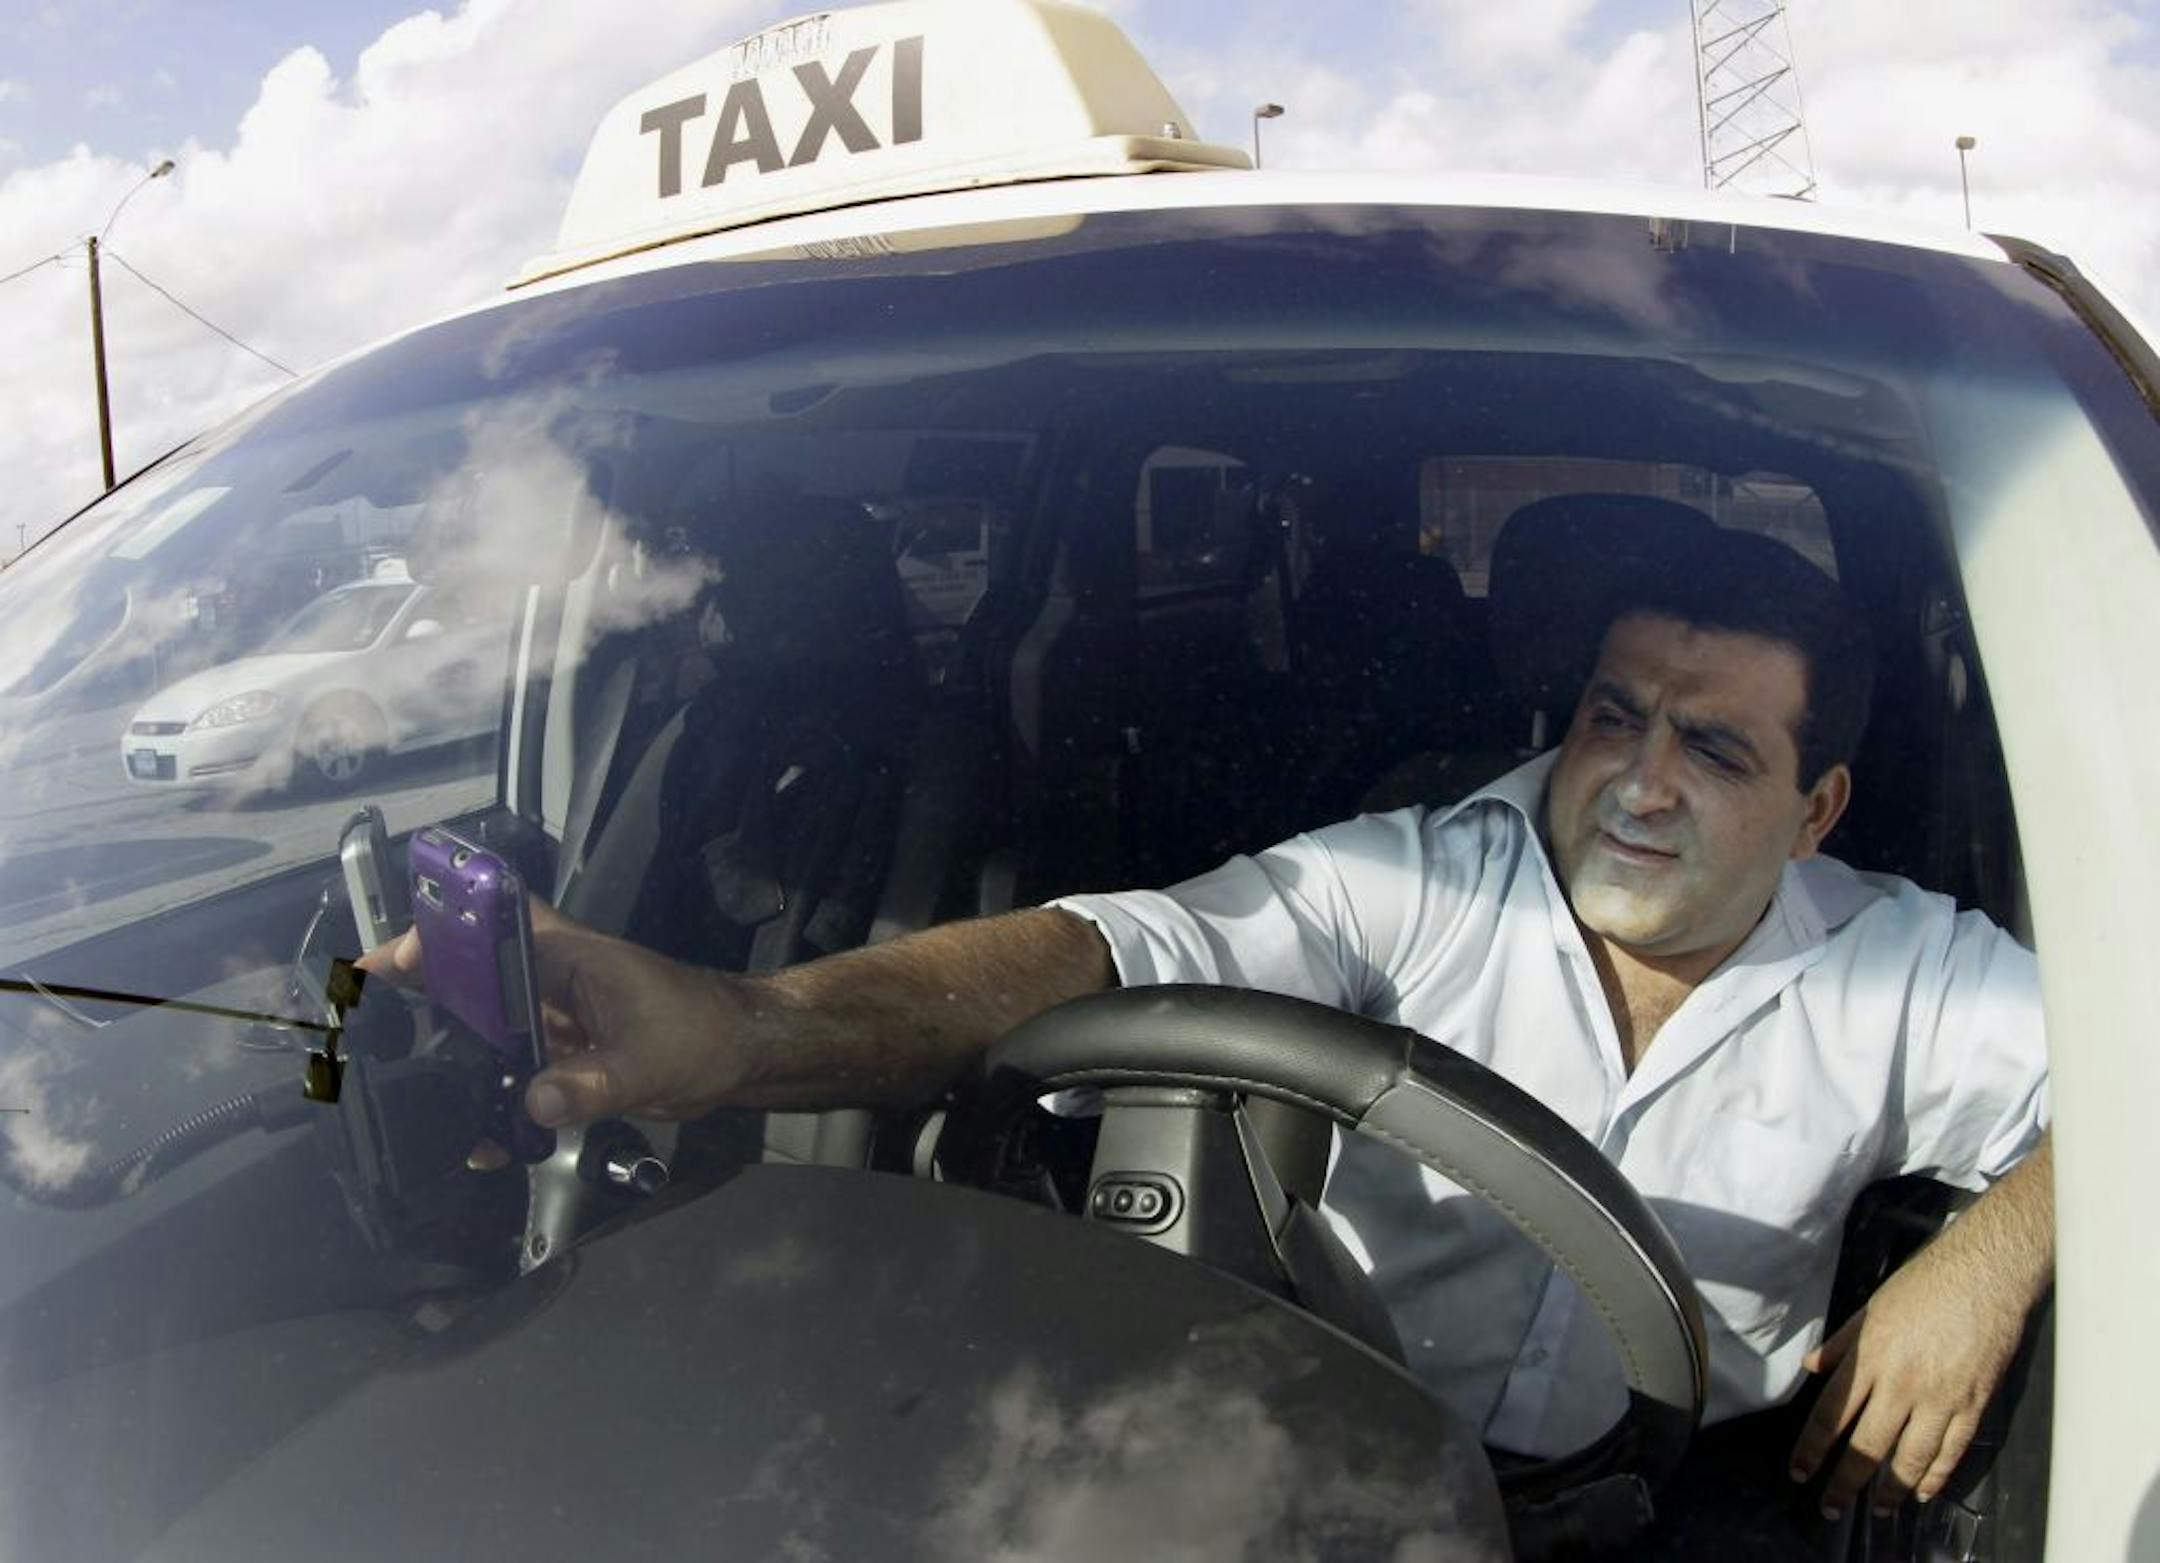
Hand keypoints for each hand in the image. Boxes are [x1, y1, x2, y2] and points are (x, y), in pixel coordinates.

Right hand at [355, 898, 756, 1132]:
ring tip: (402, 1090)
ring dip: (450, 1055)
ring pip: (484, 1027)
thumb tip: (533, 1103)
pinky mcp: (562, 1056)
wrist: (740, 1055)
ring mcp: (553, 1019)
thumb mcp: (649, 1060)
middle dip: (418, 998)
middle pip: (471, 977)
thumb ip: (592, 1083)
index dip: (438, 936)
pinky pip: (513, 1072)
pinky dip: (492, 1102)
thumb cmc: (702, 1033)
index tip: (388, 965)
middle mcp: (550, 982)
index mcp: (567, 958)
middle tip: (364, 1032)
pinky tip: (475, 1144)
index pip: (492, 927)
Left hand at [1787, 1241, 2027, 1520]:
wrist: (1986, 1273)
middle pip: (1866, 1445)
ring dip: (1890, 1490)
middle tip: (1831, 1507)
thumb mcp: (1871, 1307)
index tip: (1799, 1472)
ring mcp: (1940, 1397)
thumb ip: (1842, 1343)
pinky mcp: (1974, 1403)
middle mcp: (1901, 1383)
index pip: (1832, 1414)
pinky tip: (1924, 1491)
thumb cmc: (1927, 1283)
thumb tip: (1812, 1367)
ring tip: (1876, 1509)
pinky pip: (1951, 1450)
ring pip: (1910, 1458)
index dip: (1813, 1448)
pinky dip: (1936, 1475)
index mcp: (1870, 1357)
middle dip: (1845, 1482)